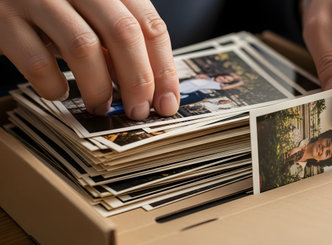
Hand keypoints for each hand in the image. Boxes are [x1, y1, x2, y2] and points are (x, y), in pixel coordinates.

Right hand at [0, 0, 179, 119]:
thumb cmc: (57, 8)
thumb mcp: (94, 14)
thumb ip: (118, 40)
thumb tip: (150, 87)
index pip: (149, 25)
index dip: (163, 69)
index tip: (167, 102)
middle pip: (122, 33)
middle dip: (137, 81)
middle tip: (138, 111)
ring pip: (83, 47)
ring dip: (99, 87)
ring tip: (101, 106)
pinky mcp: (3, 19)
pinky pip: (37, 61)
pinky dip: (54, 86)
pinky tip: (59, 92)